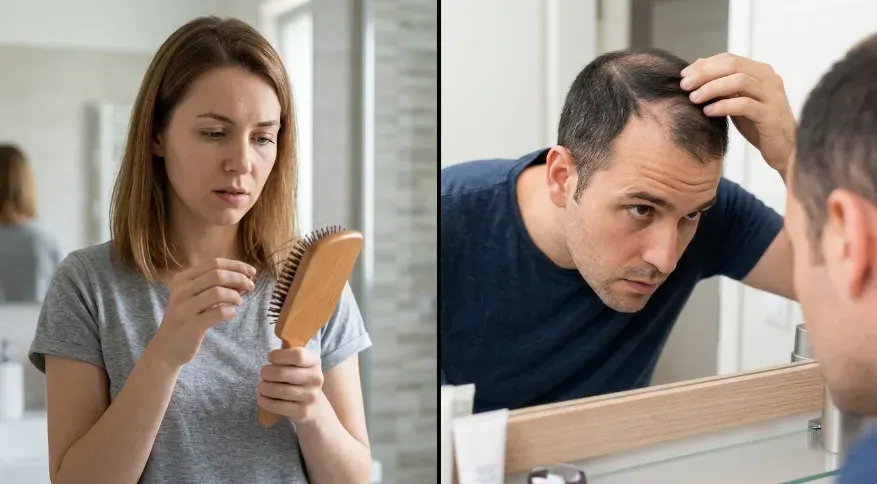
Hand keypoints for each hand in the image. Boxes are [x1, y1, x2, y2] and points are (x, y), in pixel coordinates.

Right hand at [149, 258, 256, 367]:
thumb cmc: (187, 319)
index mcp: (182, 279)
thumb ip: (216, 285)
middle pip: (217, 274)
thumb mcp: (196, 297)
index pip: (214, 263)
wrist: (166, 348)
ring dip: (235, 295)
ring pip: (218, 292)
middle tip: (250, 286)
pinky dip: (230, 311)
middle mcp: (181, 290)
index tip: (251, 272)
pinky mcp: (191, 326)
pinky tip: (231, 313)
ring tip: (239, 301)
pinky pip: (218, 313)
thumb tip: (245, 277)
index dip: (236, 265)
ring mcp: (185, 308)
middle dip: (239, 278)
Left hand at [258, 347, 324, 423]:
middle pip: (283, 373)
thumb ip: (289, 352)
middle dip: (266, 372)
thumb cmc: (299, 380)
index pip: (298, 355)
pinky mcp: (302, 411)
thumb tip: (279, 331)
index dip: (279, 356)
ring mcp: (310, 396)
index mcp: (315, 362)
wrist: (314, 407)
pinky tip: (262, 397)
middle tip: (263, 373)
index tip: (270, 357)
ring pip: (277, 390)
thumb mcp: (300, 364)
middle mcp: (316, 378)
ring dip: (263, 387)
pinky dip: (264, 401)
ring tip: (262, 386)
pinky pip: (276, 405)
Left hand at [680, 52, 795, 173]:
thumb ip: (722, 85)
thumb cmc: (757, 124)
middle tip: (685, 85)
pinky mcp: (771, 115)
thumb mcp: (737, 101)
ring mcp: (773, 96)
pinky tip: (707, 112)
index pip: (729, 59)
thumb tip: (696, 66)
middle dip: (704, 74)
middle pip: (733, 65)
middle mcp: (769, 79)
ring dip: (712, 88)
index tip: (684, 75)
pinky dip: (723, 106)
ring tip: (694, 99)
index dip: (704, 65)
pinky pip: (745, 105)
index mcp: (761, 72)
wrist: (784, 150)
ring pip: (739, 81)